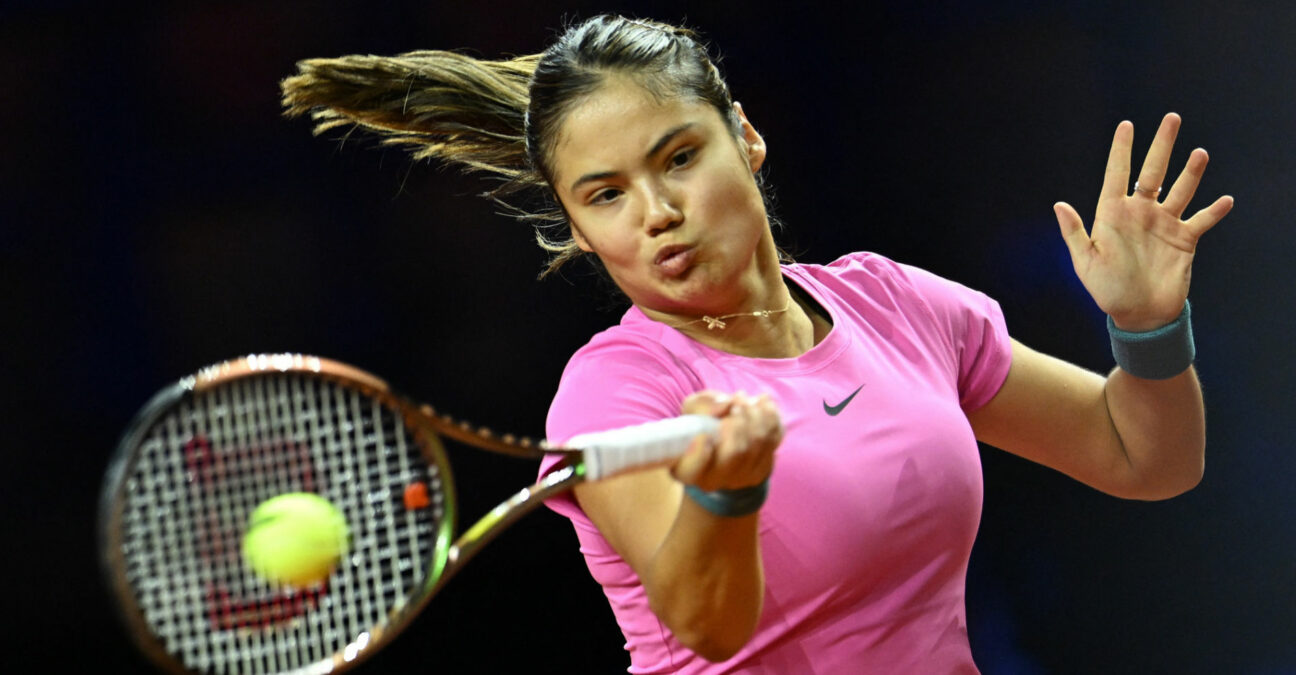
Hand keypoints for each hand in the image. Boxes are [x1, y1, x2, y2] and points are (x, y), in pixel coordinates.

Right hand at [673, 391, 780, 491]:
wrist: (723, 436)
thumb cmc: (701, 423)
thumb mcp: (692, 410)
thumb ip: (702, 406)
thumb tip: (725, 405)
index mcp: (686, 469)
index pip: (691, 470)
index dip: (698, 454)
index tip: (703, 435)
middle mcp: (714, 480)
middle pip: (734, 453)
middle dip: (739, 420)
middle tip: (735, 398)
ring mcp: (741, 477)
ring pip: (758, 444)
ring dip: (754, 413)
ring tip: (744, 397)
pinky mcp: (762, 469)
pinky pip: (773, 439)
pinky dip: (770, 416)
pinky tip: (761, 403)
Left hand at [1054, 113, 1233, 330]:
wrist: (1139, 314)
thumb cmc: (1106, 289)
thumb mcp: (1085, 263)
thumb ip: (1075, 233)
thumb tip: (1059, 205)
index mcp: (1113, 214)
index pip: (1117, 174)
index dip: (1121, 150)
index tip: (1126, 125)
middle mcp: (1140, 212)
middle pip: (1154, 172)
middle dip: (1162, 146)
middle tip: (1171, 118)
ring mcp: (1164, 224)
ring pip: (1180, 190)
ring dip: (1191, 172)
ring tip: (1199, 153)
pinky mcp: (1185, 239)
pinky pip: (1202, 220)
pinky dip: (1214, 211)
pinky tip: (1226, 200)